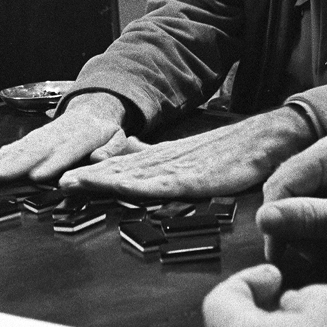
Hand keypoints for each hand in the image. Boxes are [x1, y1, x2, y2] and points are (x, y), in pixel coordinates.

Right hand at [0, 92, 127, 183]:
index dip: (51, 164)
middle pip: (33, 152)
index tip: (37, 176)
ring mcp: (40, 137)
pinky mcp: (30, 139)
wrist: (91, 108)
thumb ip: (111, 149)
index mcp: (80, 137)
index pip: (65, 151)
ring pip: (17, 150)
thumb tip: (99, 158)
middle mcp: (56, 136)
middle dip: (13, 166)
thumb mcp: (118, 137)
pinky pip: (11, 148)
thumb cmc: (103, 129)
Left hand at [61, 107, 311, 197]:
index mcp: (163, 159)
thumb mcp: (188, 157)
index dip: (91, 173)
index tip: (61, 179)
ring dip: (105, 180)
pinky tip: (124, 188)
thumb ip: (155, 159)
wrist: (269, 137)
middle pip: (121, 171)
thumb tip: (124, 155)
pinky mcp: (202, 178)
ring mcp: (183, 169)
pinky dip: (144, 186)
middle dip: (88, 177)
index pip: (120, 167)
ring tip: (76, 183)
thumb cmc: (231, 151)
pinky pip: (168, 184)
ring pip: (137, 176)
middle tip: (56, 182)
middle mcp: (168, 162)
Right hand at [258, 134, 326, 257]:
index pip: (280, 184)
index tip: (278, 254)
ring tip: (322, 252)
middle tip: (304, 255)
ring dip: (304, 230)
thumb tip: (263, 219)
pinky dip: (317, 229)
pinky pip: (315, 207)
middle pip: (285, 192)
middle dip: (289, 226)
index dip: (273, 220)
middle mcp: (326, 156)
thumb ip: (311, 218)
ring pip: (298, 202)